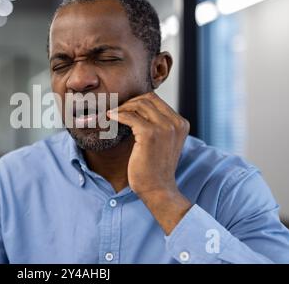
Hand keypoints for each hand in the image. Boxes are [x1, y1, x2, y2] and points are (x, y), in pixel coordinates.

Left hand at [107, 92, 191, 233]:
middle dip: (129, 103)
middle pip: (148, 99)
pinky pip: (130, 116)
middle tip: (115, 111)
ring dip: (122, 109)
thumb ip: (156, 126)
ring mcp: (164, 128)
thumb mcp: (162, 143)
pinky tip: (109, 119)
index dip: (136, 102)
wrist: (157, 189)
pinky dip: (117, 115)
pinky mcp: (150, 134)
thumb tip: (135, 110)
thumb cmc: (155, 168)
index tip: (123, 109)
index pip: (156, 100)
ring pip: (138, 105)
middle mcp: (175, 123)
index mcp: (180, 124)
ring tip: (111, 116)